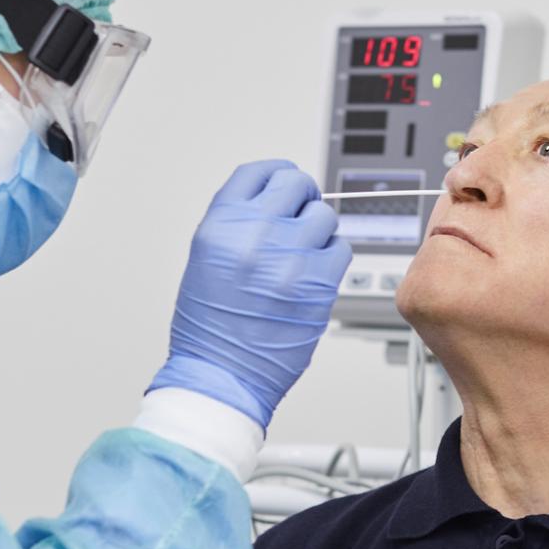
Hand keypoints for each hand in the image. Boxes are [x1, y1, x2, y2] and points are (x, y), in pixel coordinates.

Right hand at [151, 159, 350, 426]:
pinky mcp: (319, 284)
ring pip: (324, 216)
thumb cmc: (210, 327)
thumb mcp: (207, 260)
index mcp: (222, 225)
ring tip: (302, 255)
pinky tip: (314, 274)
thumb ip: (239, 225)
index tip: (283, 185)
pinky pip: (340, 249)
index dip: (275, 175)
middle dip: (301, 198)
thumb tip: (275, 205)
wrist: (222, 375)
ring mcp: (292, 258)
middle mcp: (257, 234)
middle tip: (299, 217)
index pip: (258, 173)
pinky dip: (331, 258)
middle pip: (296, 185)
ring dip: (317, 231)